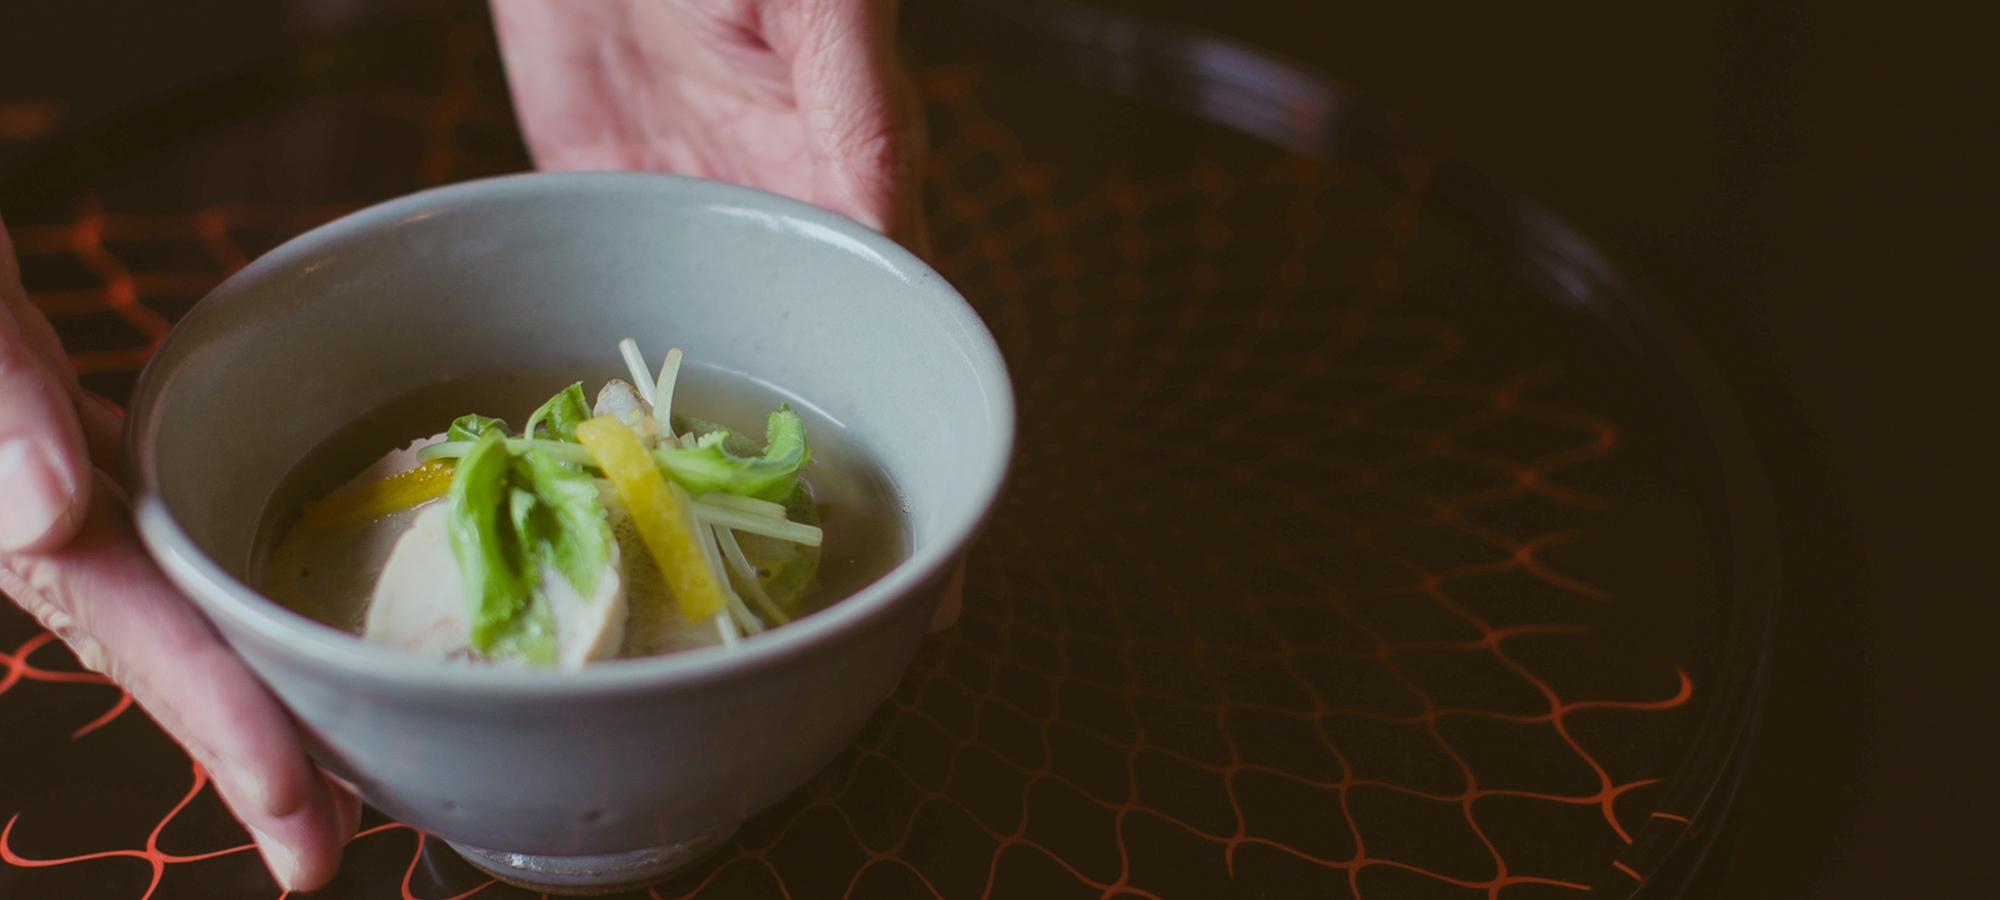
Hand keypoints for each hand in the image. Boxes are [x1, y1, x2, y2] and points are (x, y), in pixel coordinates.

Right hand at [0, 221, 356, 890]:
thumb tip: (40, 515)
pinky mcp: (42, 409)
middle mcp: (17, 492)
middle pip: (148, 638)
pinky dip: (198, 564)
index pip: (130, 622)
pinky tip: (246, 576)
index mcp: (2, 480)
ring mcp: (29, 457)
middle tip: (325, 846)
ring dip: (228, 666)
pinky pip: (140, 506)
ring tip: (312, 752)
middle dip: (239, 742)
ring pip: (149, 587)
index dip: (220, 723)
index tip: (300, 817)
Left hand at [496, 0, 961, 628]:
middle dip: (821, 506)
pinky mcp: (599, 184)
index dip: (923, 461)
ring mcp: (688, 208)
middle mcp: (779, 212)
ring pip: (706, 360)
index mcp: (855, 177)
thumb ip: (862, 108)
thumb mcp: (817, 5)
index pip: (904, 340)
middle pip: (809, 378)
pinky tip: (584, 459)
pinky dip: (597, 380)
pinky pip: (605, 302)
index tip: (939, 579)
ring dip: (705, 465)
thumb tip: (895, 232)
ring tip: (695, 585)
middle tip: (814, 629)